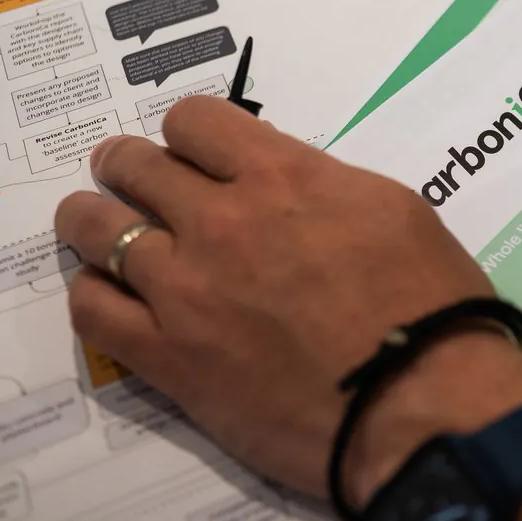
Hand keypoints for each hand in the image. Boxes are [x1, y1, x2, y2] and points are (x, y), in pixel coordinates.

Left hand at [53, 97, 521, 507]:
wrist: (420, 400)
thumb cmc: (431, 303)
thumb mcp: (394, 210)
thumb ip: (326, 187)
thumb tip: (288, 190)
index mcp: (281, 176)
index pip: (194, 120)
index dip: (189, 131)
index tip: (193, 150)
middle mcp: (221, 220)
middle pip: (135, 166)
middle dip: (129, 165)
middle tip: (130, 177)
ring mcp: (185, 289)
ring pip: (97, 230)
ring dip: (94, 219)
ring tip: (96, 225)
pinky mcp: (168, 358)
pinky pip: (92, 311)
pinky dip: (90, 291)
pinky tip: (104, 291)